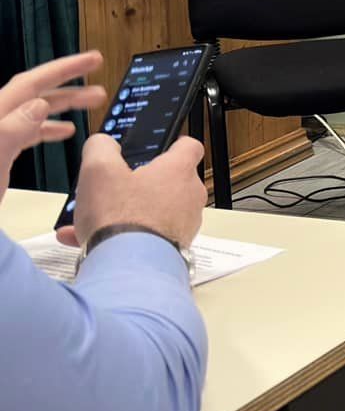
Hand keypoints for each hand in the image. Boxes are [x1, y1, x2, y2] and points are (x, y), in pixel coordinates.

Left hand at [0, 52, 107, 191]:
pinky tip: (64, 132)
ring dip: (63, 107)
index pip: (30, 83)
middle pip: (34, 95)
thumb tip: (39, 105)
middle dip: (69, 88)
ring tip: (92, 106)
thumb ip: (12, 130)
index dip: (63, 69)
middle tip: (100, 87)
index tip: (93, 60)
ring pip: (33, 113)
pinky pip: (28, 132)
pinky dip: (49, 128)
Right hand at [60, 133, 206, 251]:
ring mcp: (184, 224)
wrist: (128, 266)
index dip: (174, 144)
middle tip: (117, 187)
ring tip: (96, 217)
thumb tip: (102, 143)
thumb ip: (101, 148)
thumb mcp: (98, 170)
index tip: (162, 147)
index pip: (189, 146)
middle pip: (170, 181)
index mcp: (178, 171)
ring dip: (128, 212)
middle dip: (142, 184)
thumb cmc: (121, 218)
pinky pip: (147, 235)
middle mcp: (189, 196)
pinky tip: (88, 239)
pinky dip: (123, 235)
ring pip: (155, 211)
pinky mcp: (174, 247)